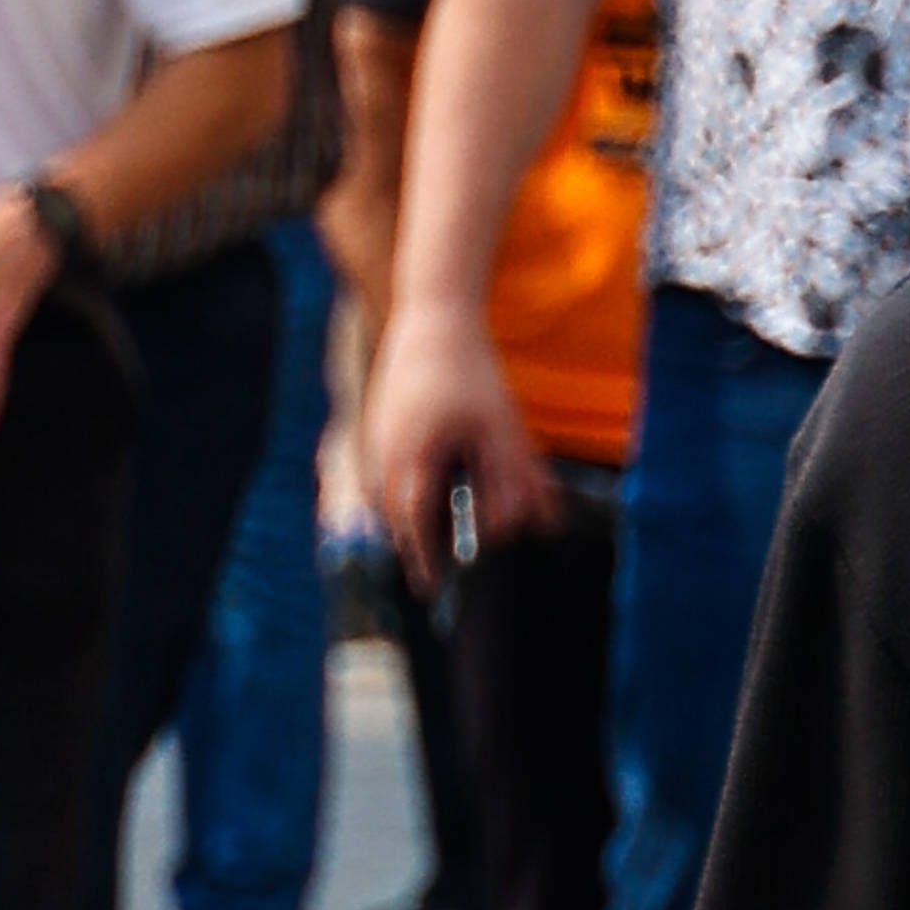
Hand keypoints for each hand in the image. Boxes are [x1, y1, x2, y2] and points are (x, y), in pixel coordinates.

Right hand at [365, 297, 560, 593]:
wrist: (432, 320)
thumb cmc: (472, 375)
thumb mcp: (503, 429)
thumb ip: (518, 480)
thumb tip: (535, 528)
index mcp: (414, 458)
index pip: (417, 525)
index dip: (425, 560)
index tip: (434, 589)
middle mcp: (384, 453)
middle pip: (398, 517)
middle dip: (417, 547)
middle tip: (433, 579)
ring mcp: (374, 438)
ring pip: (387, 498)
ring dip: (407, 522)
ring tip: (428, 546)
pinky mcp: (375, 426)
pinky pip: (383, 475)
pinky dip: (401, 495)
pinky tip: (420, 500)